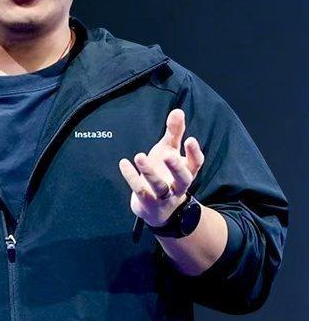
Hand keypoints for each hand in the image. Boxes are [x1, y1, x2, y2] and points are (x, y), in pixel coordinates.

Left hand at [118, 108, 204, 228]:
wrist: (157, 210)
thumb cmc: (165, 174)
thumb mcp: (170, 152)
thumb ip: (175, 133)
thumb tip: (178, 110)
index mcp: (187, 172)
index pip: (196, 164)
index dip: (194, 153)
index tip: (190, 139)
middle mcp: (178, 186)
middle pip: (182, 179)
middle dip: (176, 168)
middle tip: (168, 157)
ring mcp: (163, 196)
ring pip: (159, 186)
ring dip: (149, 172)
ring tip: (139, 156)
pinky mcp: (147, 202)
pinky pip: (139, 190)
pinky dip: (131, 176)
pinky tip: (123, 163)